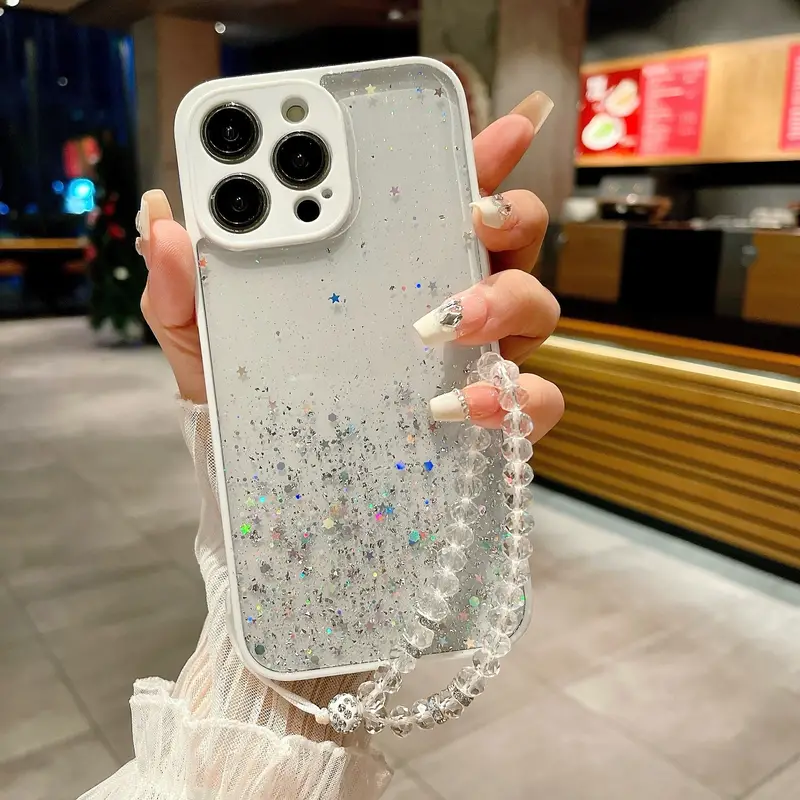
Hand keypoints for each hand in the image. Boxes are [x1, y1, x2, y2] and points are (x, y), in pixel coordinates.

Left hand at [139, 90, 562, 440]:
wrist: (271, 479)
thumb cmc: (249, 398)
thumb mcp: (206, 339)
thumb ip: (182, 285)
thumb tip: (161, 218)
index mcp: (393, 264)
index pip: (447, 195)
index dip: (484, 155)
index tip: (497, 128)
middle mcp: (448, 299)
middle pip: (515, 239)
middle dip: (510, 217)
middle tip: (472, 217)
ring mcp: (476, 359)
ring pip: (536, 309)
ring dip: (504, 303)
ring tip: (441, 322)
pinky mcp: (489, 420)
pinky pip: (534, 401)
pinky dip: (513, 397)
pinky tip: (456, 408)